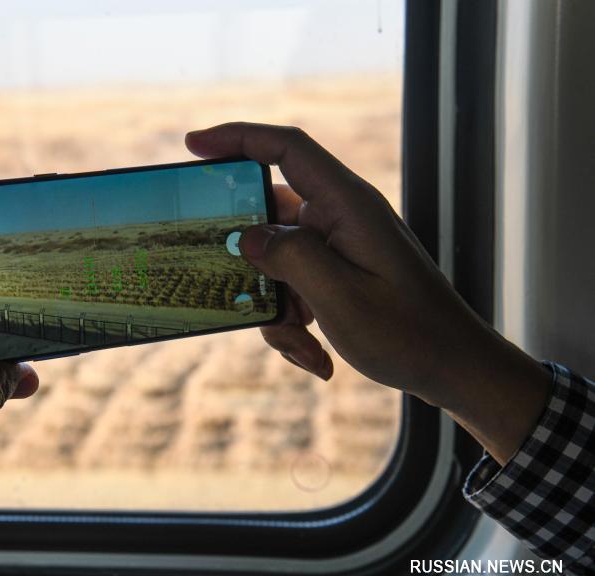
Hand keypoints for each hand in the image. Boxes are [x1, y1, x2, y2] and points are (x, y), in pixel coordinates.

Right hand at [186, 123, 550, 463]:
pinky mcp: (336, 274)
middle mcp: (339, 218)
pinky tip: (316, 358)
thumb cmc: (408, 333)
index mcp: (347, 206)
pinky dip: (292, 322)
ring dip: (275, 308)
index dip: (238, 138)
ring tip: (303, 347)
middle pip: (268, 216)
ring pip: (275, 262)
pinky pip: (292, 286)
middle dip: (250, 265)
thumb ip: (290, 258)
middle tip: (234, 293)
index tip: (193, 145)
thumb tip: (246, 237)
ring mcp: (337, 247)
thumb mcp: (341, 298)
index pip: (287, 148)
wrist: (452, 368)